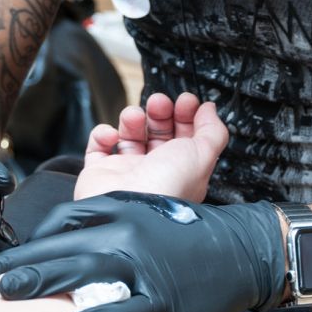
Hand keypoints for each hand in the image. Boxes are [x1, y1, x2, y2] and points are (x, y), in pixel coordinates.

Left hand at [0, 192, 284, 311]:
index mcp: (121, 225)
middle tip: (0, 293)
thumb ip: (87, 216)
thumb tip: (42, 233)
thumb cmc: (176, 229)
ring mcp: (157, 294)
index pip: (59, 237)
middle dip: (35, 281)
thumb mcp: (133, 207)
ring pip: (119, 310)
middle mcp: (135, 256)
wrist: (237, 251)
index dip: (19, 254)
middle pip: (79, 268)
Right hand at [74, 92, 226, 200]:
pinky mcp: (100, 173)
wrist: (126, 209)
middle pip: (159, 133)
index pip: (186, 138)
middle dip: (161, 112)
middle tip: (160, 102)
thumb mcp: (202, 155)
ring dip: (133, 118)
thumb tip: (210, 110)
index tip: (186, 102)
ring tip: (134, 116)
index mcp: (182, 172)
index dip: (186, 117)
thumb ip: (212, 130)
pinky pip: (99, 146)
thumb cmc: (166, 190)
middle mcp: (155, 173)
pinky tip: (112, 135)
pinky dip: (103, 134)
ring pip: (130, 135)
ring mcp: (127, 173)